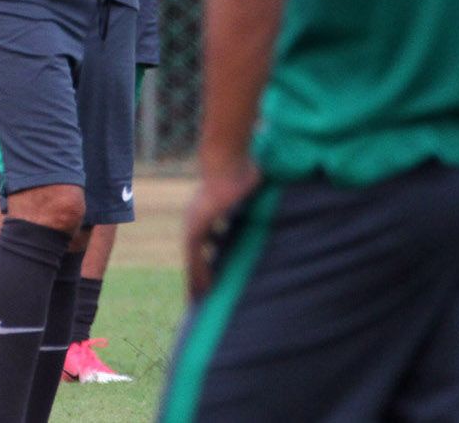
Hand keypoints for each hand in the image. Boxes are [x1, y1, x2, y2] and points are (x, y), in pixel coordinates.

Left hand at [183, 158, 261, 300]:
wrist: (230, 159)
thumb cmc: (242, 170)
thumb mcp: (247, 192)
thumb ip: (250, 202)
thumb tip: (266, 202)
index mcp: (206, 212)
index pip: (203, 243)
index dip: (206, 260)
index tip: (211, 275)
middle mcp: (195, 219)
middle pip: (195, 254)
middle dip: (197, 275)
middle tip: (200, 296)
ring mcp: (194, 222)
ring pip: (192, 258)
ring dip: (196, 279)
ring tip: (199, 299)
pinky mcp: (198, 225)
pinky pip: (196, 255)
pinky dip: (200, 272)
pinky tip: (205, 287)